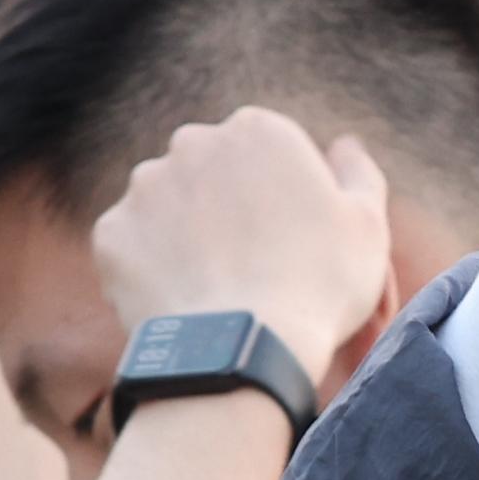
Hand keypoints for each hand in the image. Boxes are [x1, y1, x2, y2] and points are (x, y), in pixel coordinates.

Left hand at [90, 107, 397, 379]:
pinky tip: (184, 300)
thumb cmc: (318, 285)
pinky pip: (134, 247)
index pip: (266, 151)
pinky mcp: (111, 234)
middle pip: (211, 171)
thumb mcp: (367, 226)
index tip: (291, 238)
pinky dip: (153, 269)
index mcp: (258, 129)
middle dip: (226, 205)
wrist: (242, 349)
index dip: (281, 196)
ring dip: (187, 234)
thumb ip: (358, 173)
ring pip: (168, 206)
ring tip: (217, 287)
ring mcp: (144, 188)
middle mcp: (192, 144)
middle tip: (252, 263)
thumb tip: (344, 145)